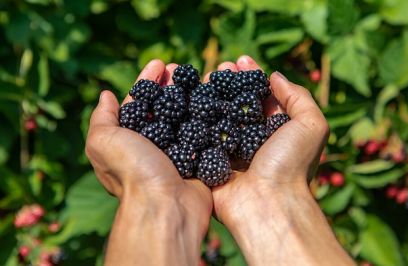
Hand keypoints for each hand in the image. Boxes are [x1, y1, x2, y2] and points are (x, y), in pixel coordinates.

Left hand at [85, 60, 211, 264]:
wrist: (166, 206)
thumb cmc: (132, 172)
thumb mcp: (103, 142)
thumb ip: (102, 119)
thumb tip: (105, 95)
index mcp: (130, 141)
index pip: (138, 103)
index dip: (147, 81)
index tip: (159, 63)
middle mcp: (154, 146)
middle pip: (163, 107)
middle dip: (171, 84)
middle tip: (180, 66)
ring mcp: (178, 153)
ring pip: (185, 117)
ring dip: (190, 95)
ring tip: (199, 76)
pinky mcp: (200, 160)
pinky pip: (205, 133)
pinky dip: (209, 116)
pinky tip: (215, 99)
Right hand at [207, 56, 353, 264]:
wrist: (267, 203)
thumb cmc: (291, 164)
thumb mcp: (311, 125)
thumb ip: (298, 96)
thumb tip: (275, 76)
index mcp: (276, 130)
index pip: (262, 95)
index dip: (252, 75)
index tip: (241, 59)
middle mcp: (252, 139)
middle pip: (237, 103)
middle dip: (228, 82)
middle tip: (219, 67)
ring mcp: (230, 150)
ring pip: (217, 116)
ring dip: (210, 95)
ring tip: (202, 77)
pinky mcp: (210, 162)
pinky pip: (200, 136)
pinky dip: (194, 118)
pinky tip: (188, 99)